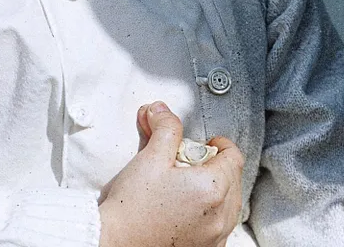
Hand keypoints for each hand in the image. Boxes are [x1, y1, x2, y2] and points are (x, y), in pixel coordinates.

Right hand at [98, 102, 243, 246]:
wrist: (110, 245)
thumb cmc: (128, 209)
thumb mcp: (150, 159)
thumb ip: (165, 129)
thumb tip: (161, 109)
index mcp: (213, 188)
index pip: (233, 156)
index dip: (219, 146)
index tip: (207, 145)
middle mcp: (220, 216)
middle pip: (233, 180)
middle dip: (217, 168)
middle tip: (193, 166)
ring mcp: (214, 237)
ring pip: (228, 205)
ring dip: (216, 193)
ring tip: (190, 189)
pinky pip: (219, 229)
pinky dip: (210, 218)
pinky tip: (189, 213)